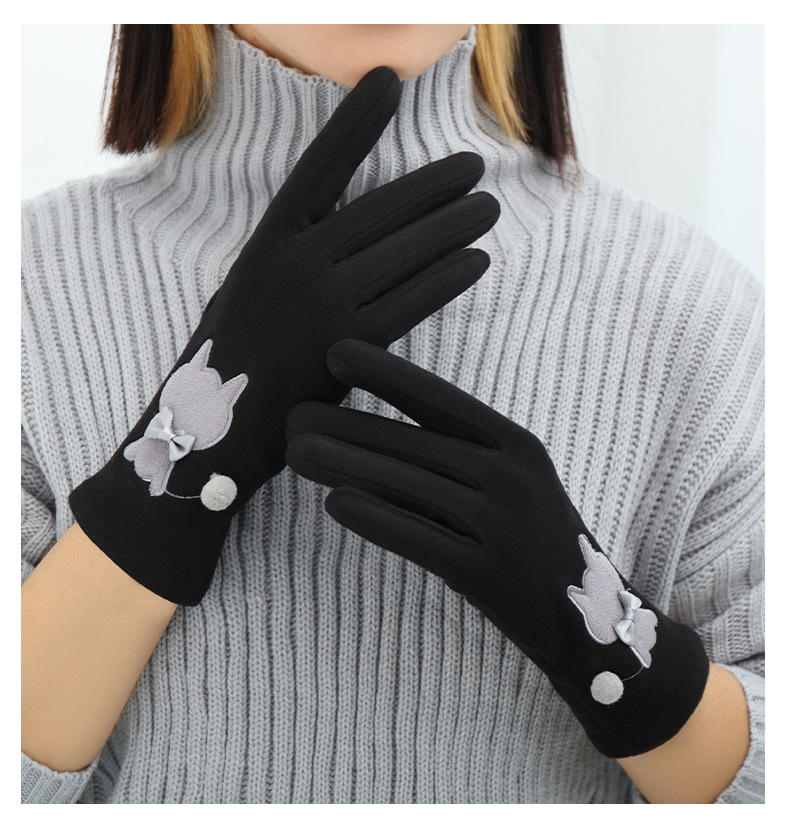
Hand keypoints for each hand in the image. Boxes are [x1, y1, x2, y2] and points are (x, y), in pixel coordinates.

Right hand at [69, 68, 499, 605]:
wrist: (212, 431)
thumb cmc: (231, 358)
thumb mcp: (247, 288)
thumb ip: (292, 254)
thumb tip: (346, 228)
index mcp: (267, 240)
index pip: (320, 165)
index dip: (356, 121)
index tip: (390, 82)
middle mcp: (296, 262)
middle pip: (380, 208)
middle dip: (434, 185)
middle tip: (473, 168)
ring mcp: (324, 303)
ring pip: (404, 251)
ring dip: (452, 226)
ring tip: (486, 208)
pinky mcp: (350, 346)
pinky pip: (412, 301)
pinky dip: (448, 277)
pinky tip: (477, 260)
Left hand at [285, 339, 709, 757]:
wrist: (587, 620)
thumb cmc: (535, 540)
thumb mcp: (513, 484)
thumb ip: (460, 457)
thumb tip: (374, 435)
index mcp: (517, 444)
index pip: (441, 400)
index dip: (387, 374)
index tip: (336, 352)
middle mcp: (512, 476)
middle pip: (414, 444)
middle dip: (347, 426)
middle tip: (293, 415)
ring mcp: (502, 525)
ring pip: (408, 485)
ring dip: (345, 465)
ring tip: (296, 453)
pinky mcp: (488, 573)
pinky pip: (419, 538)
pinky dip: (375, 517)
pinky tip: (335, 503)